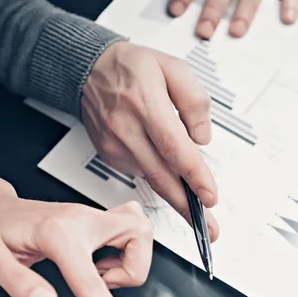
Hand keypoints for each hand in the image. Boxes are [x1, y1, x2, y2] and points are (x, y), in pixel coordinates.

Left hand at [0, 183, 151, 296]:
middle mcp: (79, 219)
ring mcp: (88, 216)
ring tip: (96, 275)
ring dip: (129, 261)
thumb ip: (18, 283)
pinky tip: (96, 264)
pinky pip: (127, 230)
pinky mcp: (91, 219)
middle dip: (132, 270)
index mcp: (55, 234)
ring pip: (138, 231)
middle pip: (138, 235)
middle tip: (102, 285)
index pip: (92, 282)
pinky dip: (124, 251)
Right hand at [81, 41, 219, 239]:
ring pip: (153, 178)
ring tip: (196, 202)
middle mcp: (127, 129)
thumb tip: (203, 138)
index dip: (194, 176)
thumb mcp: (172, 67)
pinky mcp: (110, 156)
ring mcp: (115, 146)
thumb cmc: (131, 67)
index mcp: (145, 103)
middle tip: (209, 230)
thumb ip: (194, 101)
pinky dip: (158, 173)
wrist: (88, 70)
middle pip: (162, 177)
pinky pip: (141, 171)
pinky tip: (164, 162)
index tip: (209, 197)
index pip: (173, 147)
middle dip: (188, 208)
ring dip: (177, 194)